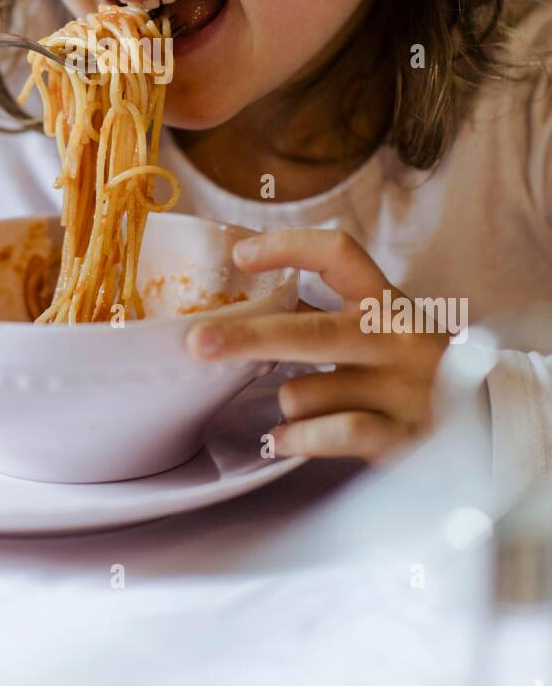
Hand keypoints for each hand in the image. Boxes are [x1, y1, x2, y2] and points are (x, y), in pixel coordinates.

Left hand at [185, 228, 448, 461]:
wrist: (488, 424)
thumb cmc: (412, 369)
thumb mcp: (380, 329)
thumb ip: (325, 313)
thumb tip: (246, 293)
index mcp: (386, 303)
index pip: (339, 254)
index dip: (286, 247)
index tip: (239, 254)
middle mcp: (394, 340)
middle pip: (309, 331)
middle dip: (246, 336)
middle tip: (197, 342)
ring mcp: (398, 390)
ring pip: (304, 391)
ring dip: (287, 402)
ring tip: (298, 410)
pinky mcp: (399, 438)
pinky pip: (328, 435)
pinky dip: (296, 438)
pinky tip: (283, 438)